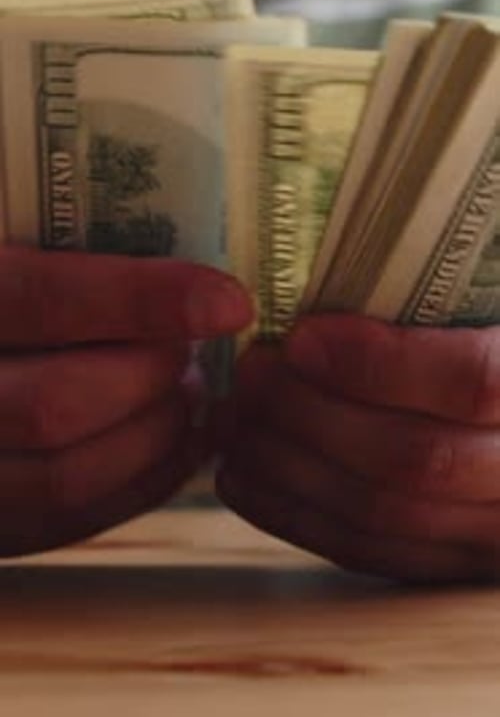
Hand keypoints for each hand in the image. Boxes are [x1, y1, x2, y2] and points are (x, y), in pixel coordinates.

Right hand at [0, 247, 250, 556]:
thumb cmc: (10, 279)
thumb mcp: (14, 238)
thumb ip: (65, 245)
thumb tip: (178, 246)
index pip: (39, 298)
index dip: (141, 300)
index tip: (229, 302)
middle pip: (55, 406)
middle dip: (149, 378)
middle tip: (192, 350)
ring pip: (66, 476)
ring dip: (155, 435)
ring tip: (190, 393)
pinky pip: (68, 520)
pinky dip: (143, 482)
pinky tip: (180, 440)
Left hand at [217, 314, 499, 581]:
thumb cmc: (486, 341)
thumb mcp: (490, 306)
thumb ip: (440, 300)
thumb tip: (339, 275)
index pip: (474, 382)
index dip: (380, 363)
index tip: (303, 337)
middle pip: (413, 458)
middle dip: (311, 414)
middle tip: (250, 372)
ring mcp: (495, 535)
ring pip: (382, 513)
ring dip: (289, 467)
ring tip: (234, 420)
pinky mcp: (454, 564)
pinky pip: (368, 553)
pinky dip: (295, 516)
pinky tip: (243, 478)